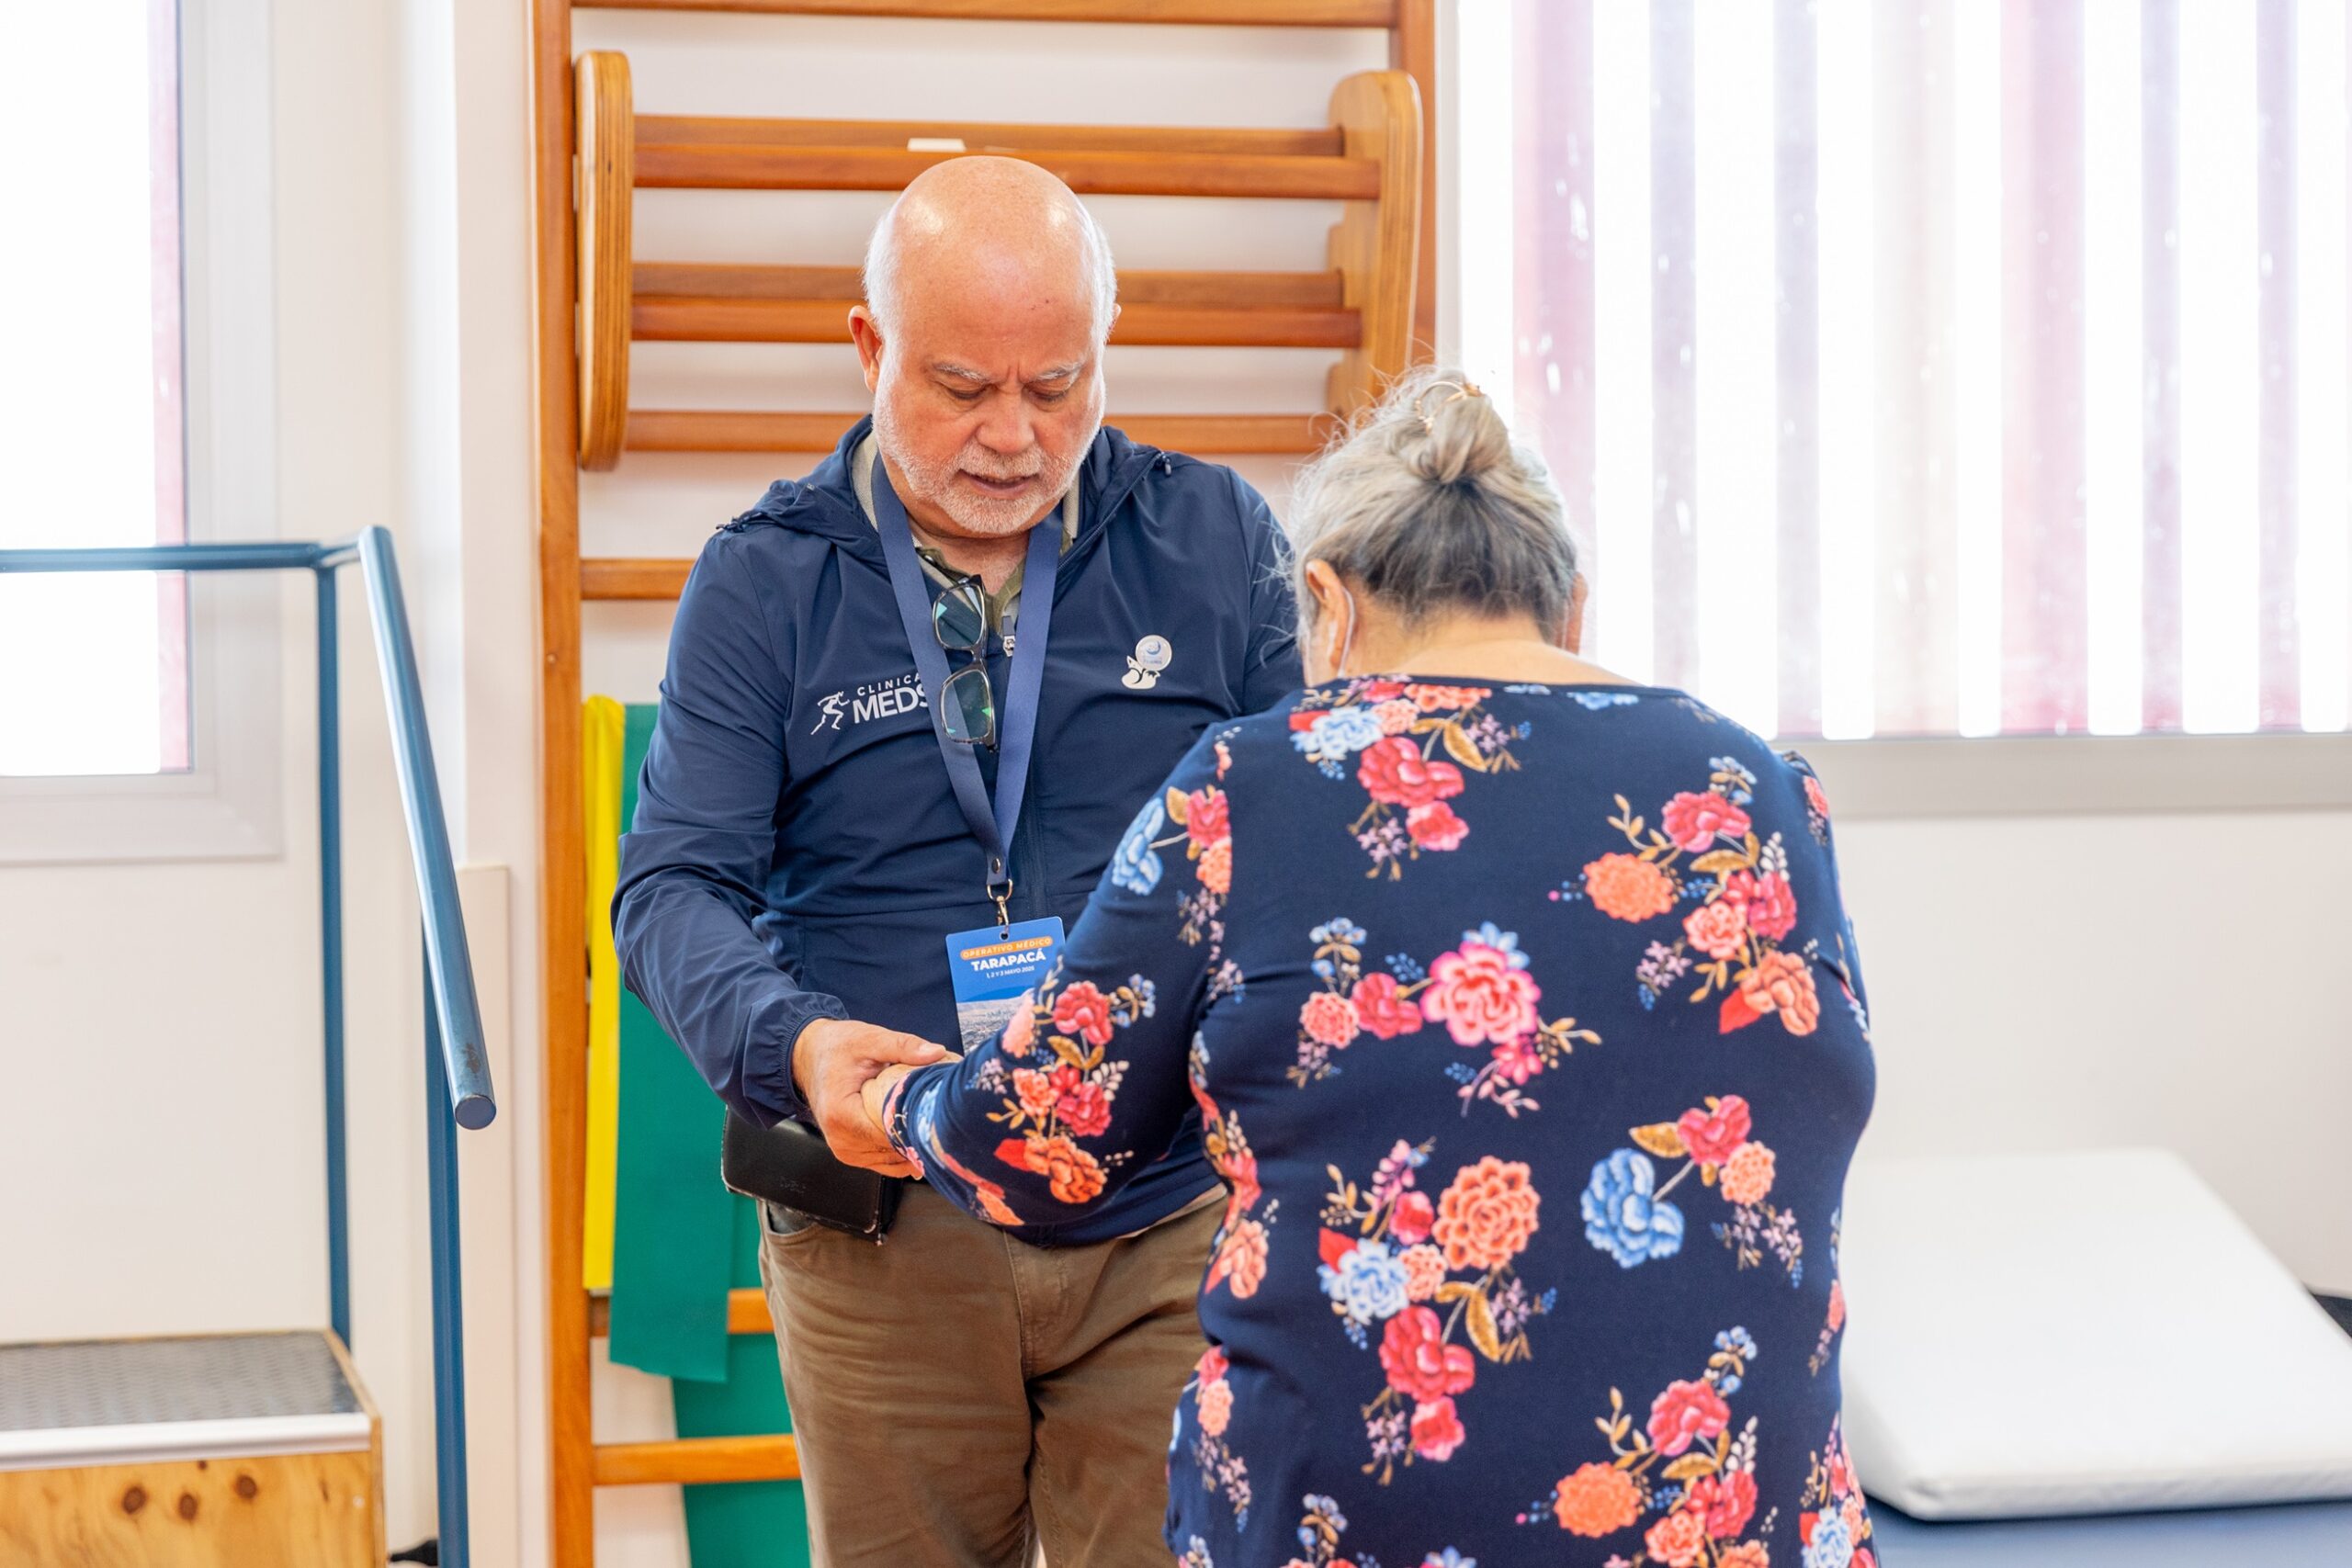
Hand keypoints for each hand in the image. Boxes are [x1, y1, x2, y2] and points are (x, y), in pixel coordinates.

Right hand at [791, 1019, 949, 1176]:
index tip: (937, 1112)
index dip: (916, 1125)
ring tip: (925, 1118)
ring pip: (892, 1161)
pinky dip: (901, 1149)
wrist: (812, 1056)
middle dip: (918, 1133)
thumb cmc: (837, 1048)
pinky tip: (912, 1129)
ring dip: (911, 1143)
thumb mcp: (870, 1039)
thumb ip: (903, 1047)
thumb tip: (936, 1053)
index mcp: (841, 1113)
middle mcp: (840, 1138)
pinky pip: (885, 1162)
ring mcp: (845, 1150)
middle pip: (893, 1150)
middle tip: (938, 1113)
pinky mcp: (852, 1153)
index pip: (889, 1134)